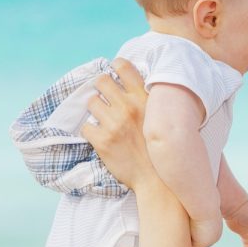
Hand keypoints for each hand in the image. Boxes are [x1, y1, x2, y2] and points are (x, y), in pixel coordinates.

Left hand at [81, 59, 153, 189]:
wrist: (158, 179)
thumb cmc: (160, 148)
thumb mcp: (161, 117)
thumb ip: (148, 100)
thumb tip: (133, 85)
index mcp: (144, 98)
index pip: (123, 66)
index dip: (115, 67)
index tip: (114, 74)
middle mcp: (128, 107)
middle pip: (101, 81)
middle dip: (101, 88)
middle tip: (106, 99)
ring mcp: (114, 123)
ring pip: (91, 102)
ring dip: (95, 110)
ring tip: (104, 119)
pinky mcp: (102, 140)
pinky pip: (86, 127)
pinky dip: (91, 131)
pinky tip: (101, 137)